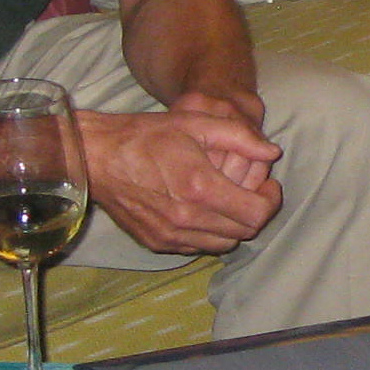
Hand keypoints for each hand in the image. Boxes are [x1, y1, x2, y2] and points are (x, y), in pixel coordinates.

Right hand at [80, 103, 281, 252]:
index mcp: (199, 188)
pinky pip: (196, 246)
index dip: (270, 201)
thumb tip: (273, 153)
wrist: (96, 156)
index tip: (268, 186)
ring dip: (233, 225)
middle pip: (243, 232)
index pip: (256, 215)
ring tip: (227, 199)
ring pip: (222, 244)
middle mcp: (186, 218)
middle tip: (251, 190)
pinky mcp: (156, 242)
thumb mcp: (196, 122)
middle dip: (254, 211)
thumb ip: (240, 137)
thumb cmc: (146, 135)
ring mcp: (169, 235)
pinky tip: (202, 209)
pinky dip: (208, 233)